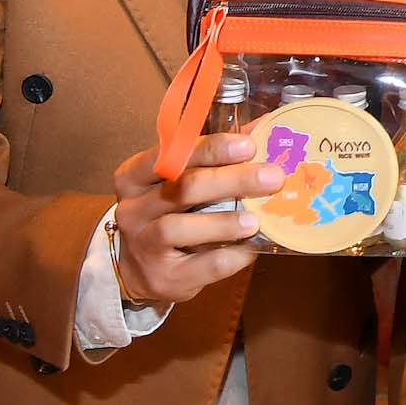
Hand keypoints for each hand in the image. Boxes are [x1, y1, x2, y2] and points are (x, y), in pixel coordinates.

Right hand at [109, 134, 269, 303]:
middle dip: (232, 180)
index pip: (170, 155)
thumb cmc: (169, 214)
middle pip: (183, 188)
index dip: (211, 148)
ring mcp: (143, 244)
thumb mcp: (180, 182)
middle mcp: (133, 208)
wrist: (139, 270)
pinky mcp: (162, 277)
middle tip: (272, 177)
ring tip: (255, 220)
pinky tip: (249, 249)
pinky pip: (199, 265)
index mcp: (136, 176)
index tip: (248, 145)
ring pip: (179, 228)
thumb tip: (264, 127)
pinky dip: (228, 256)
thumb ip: (214, 158)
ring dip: (223, 223)